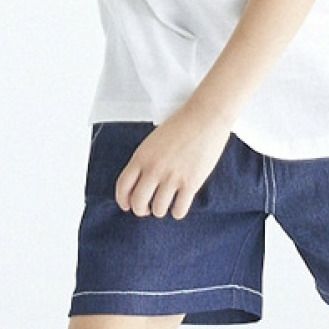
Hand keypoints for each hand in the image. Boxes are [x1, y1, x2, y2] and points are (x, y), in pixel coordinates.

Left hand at [115, 101, 232, 219]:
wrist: (205, 117)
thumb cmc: (181, 125)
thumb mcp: (153, 141)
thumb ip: (145, 161)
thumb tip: (142, 184)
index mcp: (141, 156)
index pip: (122, 187)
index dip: (123, 200)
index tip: (127, 205)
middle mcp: (154, 169)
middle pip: (138, 203)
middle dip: (141, 210)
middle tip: (147, 208)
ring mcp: (172, 177)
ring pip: (158, 210)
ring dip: (160, 210)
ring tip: (166, 202)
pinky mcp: (190, 184)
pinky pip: (178, 210)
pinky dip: (177, 211)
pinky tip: (180, 203)